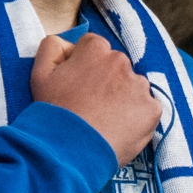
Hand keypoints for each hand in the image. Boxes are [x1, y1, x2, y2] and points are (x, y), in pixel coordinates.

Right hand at [30, 34, 160, 165]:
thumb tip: (68, 43)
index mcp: (96, 50)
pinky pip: (147, 109)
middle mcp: (121, 62)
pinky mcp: (152, 109)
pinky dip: (137, 118)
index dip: (86, 66)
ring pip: (134, 88)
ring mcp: (139, 86)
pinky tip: (119, 128)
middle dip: (107, 82)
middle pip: (117, 68)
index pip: (95, 48)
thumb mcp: (40, 74)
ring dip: (124, 99)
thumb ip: (52, 47)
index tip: (80, 85)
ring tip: (105, 120)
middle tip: (92, 106)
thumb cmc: (53, 112)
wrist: (70, 150)